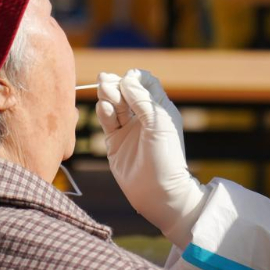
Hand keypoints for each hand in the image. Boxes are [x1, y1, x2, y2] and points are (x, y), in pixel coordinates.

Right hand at [95, 69, 206, 248]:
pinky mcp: (115, 142)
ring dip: (108, 95)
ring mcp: (128, 129)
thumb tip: (127, 78)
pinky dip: (104, 112)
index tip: (129, 79)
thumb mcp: (158, 123)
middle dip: (116, 84)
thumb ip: (142, 100)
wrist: (158, 191)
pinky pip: (107, 121)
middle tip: (105, 80)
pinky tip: (104, 108)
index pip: (145, 83)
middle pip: (126, 91)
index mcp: (159, 109)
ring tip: (104, 90)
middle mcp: (143, 117)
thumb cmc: (166, 156)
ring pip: (114, 104)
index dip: (135, 78)